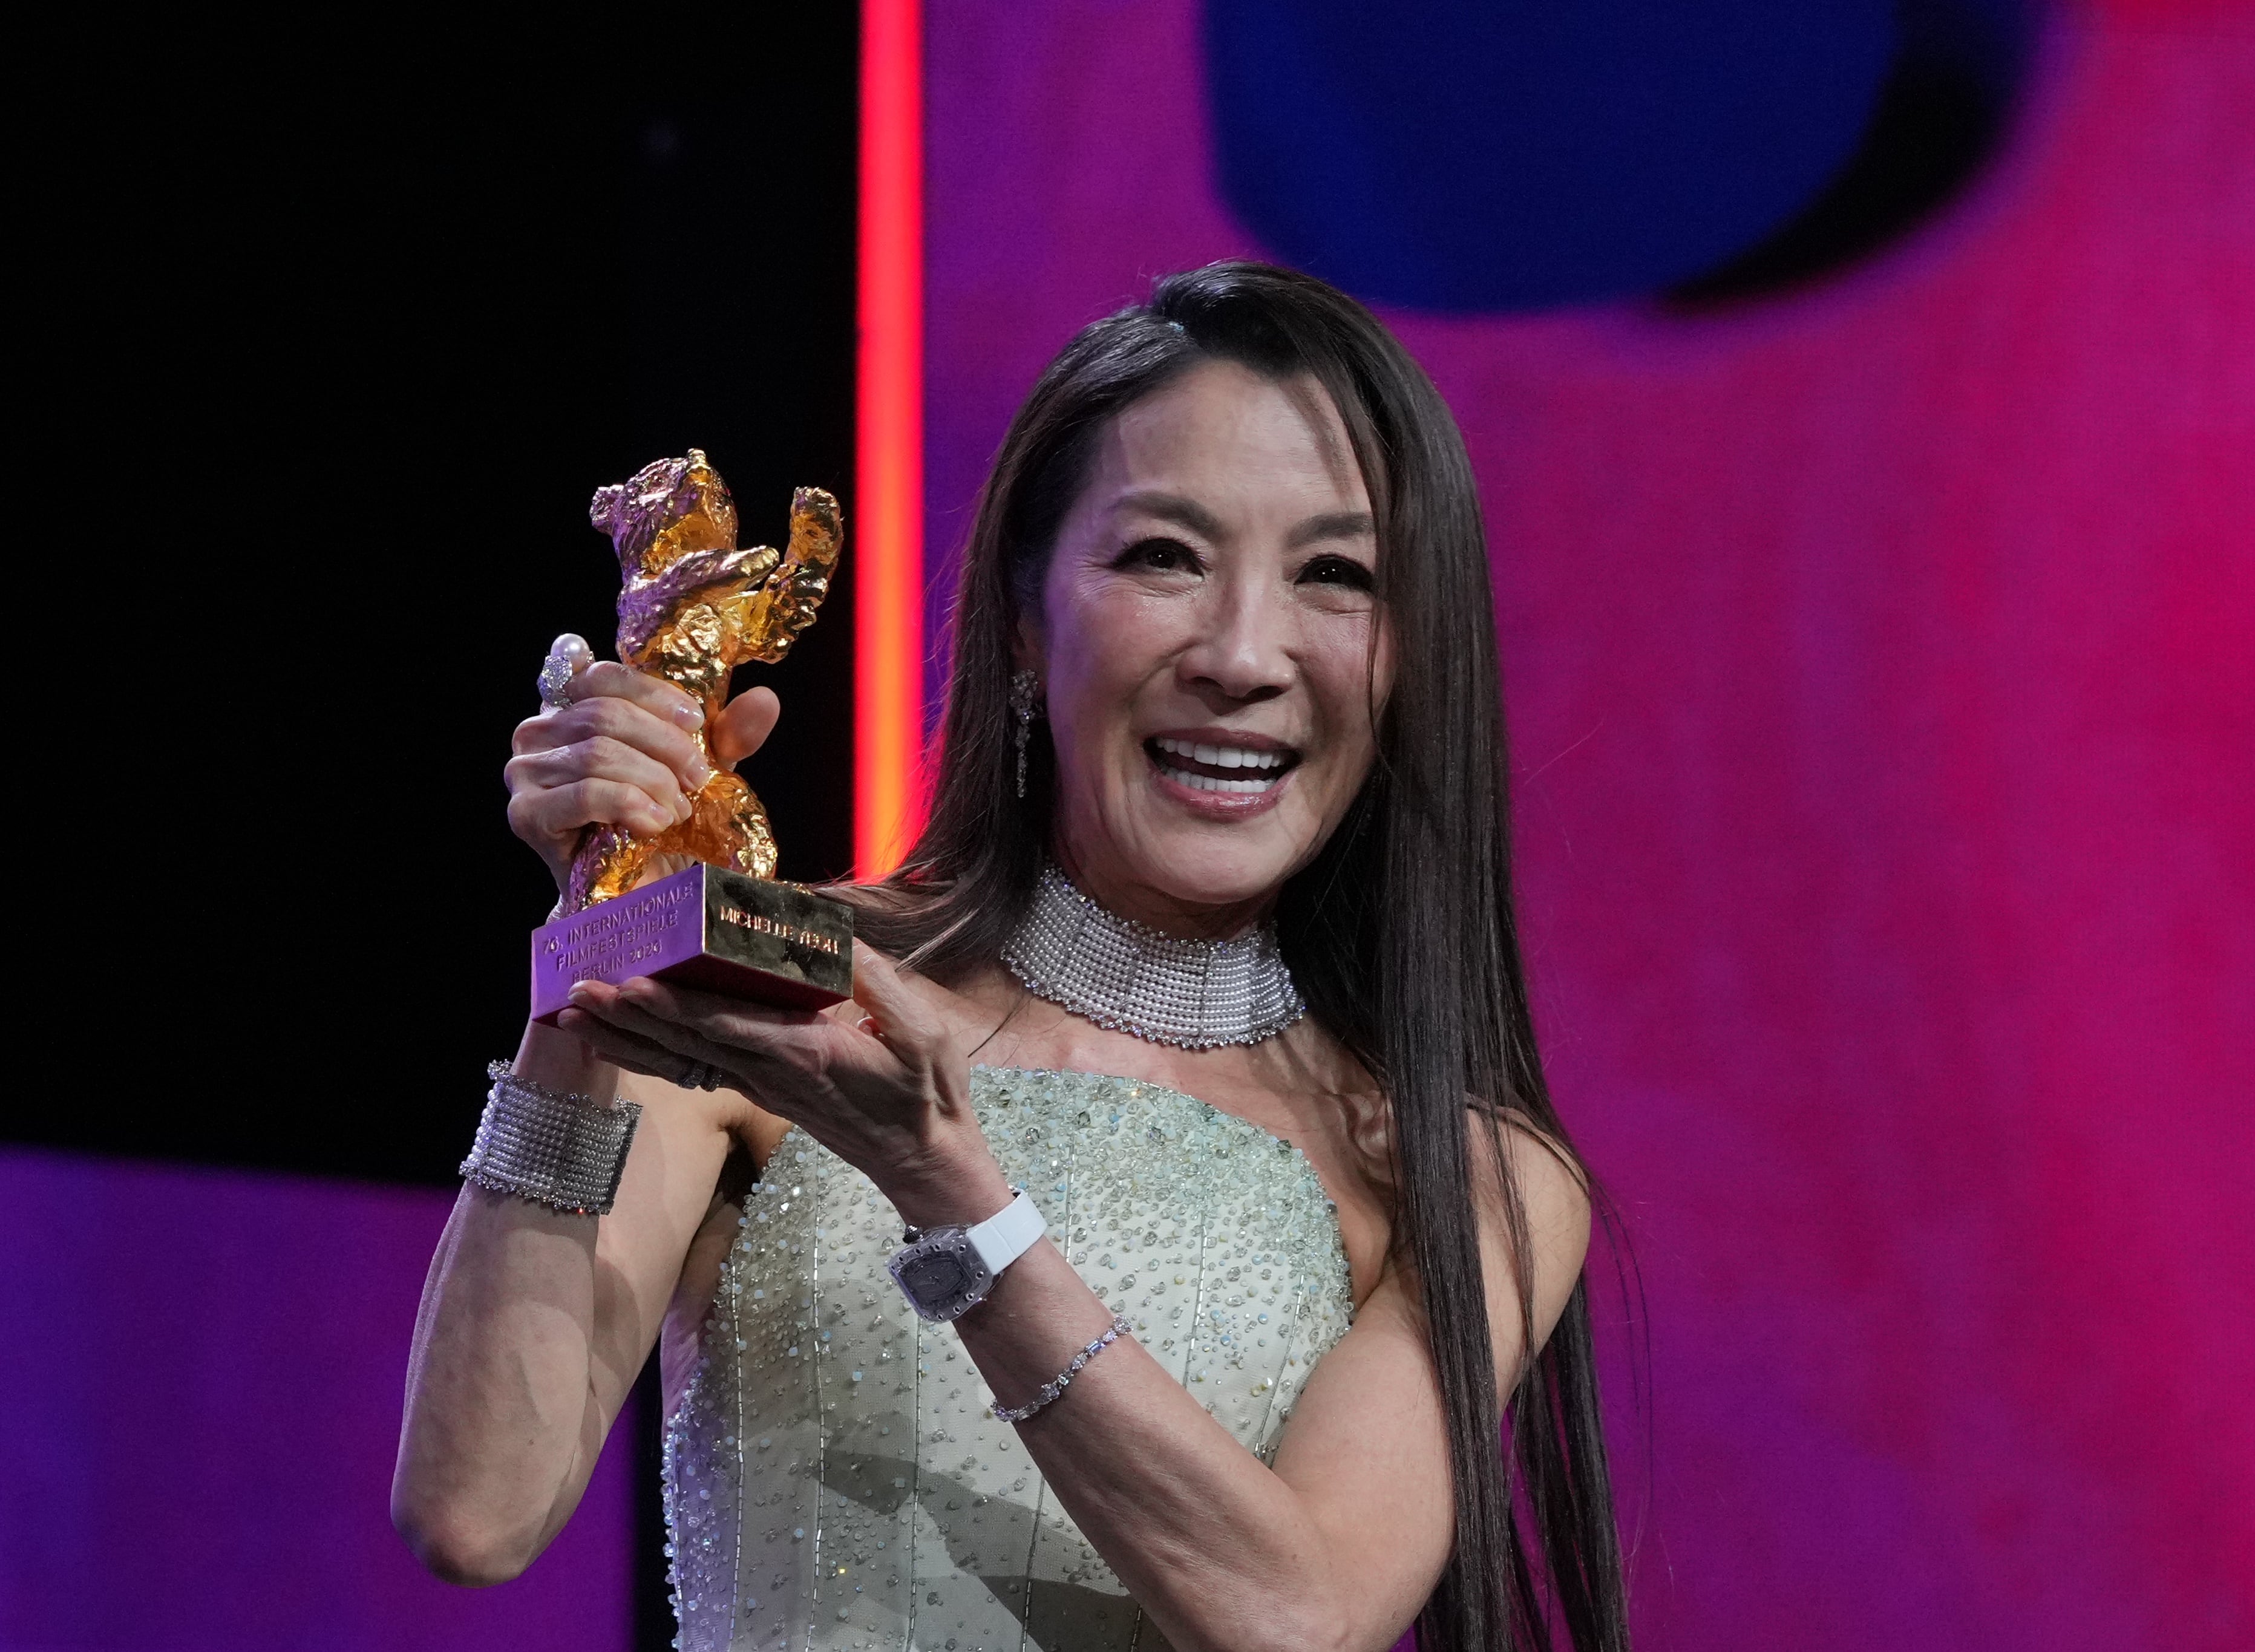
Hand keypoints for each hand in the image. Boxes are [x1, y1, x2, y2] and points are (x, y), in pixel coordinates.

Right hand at [504, 634, 783, 892]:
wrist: (640, 894)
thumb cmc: (660, 825)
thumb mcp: (699, 767)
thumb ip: (728, 733)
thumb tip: (765, 699)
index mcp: (569, 708)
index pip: (602, 676)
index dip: (655, 694)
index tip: (696, 723)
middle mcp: (536, 733)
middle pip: (605, 714)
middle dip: (664, 746)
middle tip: (696, 779)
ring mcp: (524, 773)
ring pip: (598, 752)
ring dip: (653, 781)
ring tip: (677, 811)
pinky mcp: (527, 815)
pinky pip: (586, 793)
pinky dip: (630, 805)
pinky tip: (654, 824)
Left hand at [553, 945, 1010, 1224]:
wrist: (923, 1161)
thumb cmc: (927, 1097)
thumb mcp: (923, 1033)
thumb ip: (880, 983)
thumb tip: (837, 939)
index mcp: (805, 1053)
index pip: (727, 1024)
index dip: (676, 1005)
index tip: (631, 985)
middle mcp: (770, 1071)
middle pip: (684, 1040)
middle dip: (627, 1016)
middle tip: (573, 992)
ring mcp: (761, 1085)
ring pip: (681, 1057)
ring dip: (625, 1037)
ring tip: (573, 1017)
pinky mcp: (761, 1090)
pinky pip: (695, 1068)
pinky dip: (651, 1054)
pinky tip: (620, 1044)